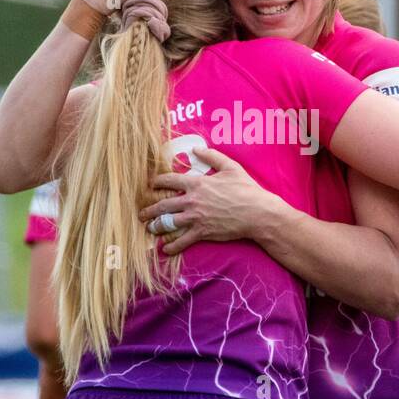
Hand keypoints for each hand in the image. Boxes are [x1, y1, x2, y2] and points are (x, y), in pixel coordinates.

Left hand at [139, 148, 279, 255]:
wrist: (256, 212)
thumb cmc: (245, 189)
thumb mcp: (230, 167)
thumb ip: (212, 156)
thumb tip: (196, 149)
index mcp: (197, 183)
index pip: (169, 180)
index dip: (156, 182)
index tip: (150, 185)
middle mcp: (192, 201)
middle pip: (163, 205)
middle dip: (149, 209)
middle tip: (141, 213)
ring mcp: (195, 218)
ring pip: (168, 223)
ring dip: (156, 227)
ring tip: (149, 229)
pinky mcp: (202, 232)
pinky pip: (182, 241)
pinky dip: (172, 246)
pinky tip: (165, 249)